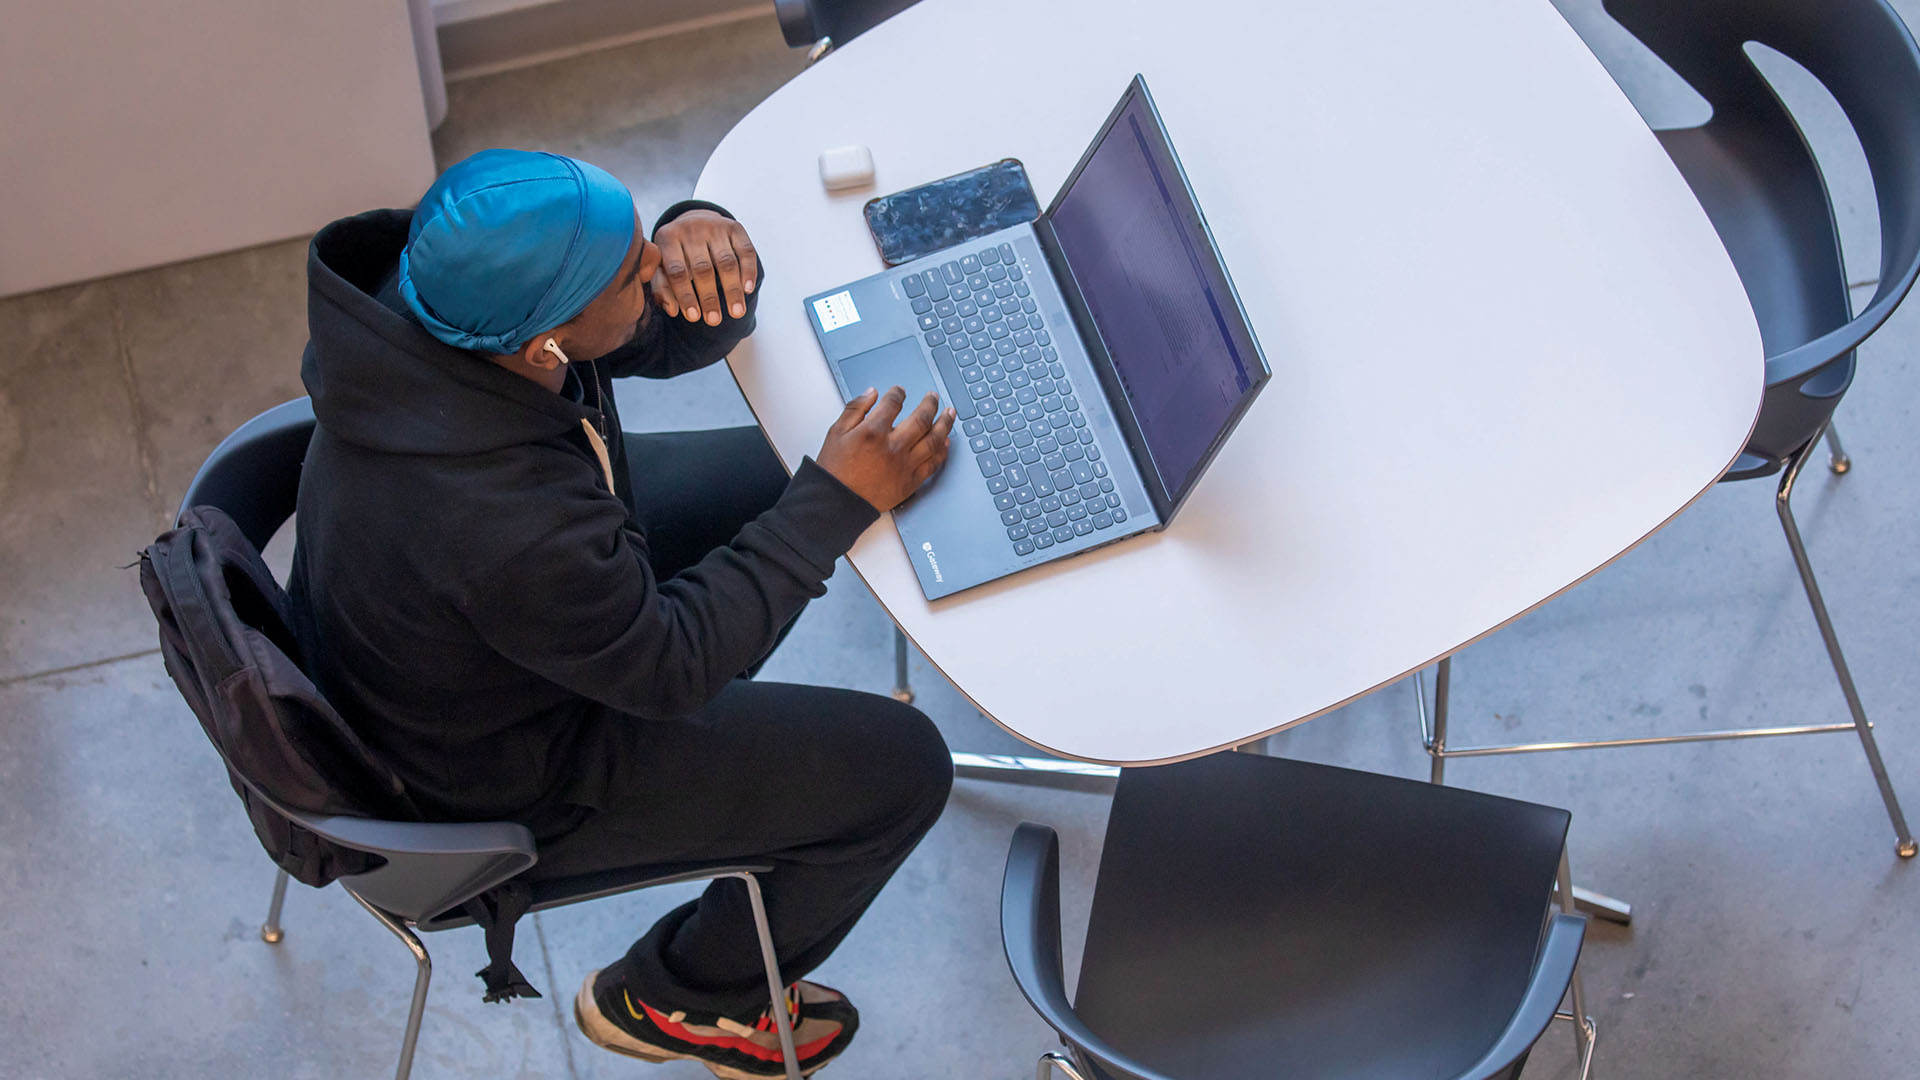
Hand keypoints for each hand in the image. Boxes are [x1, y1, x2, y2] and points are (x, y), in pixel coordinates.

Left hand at [651, 210, 758, 326]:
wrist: (693, 223)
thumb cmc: (676, 254)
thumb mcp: (662, 267)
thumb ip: (663, 288)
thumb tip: (672, 310)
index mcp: (668, 238)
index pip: (677, 271)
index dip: (685, 296)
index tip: (693, 318)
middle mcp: (691, 228)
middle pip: (703, 268)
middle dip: (709, 297)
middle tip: (714, 321)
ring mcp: (714, 226)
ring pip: (726, 262)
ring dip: (732, 289)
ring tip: (736, 312)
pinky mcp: (734, 227)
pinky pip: (745, 251)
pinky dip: (748, 271)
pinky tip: (748, 290)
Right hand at [816, 387, 956, 511]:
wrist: (837, 502)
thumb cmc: (835, 470)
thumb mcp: (836, 432)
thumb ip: (855, 409)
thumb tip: (872, 393)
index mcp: (873, 432)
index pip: (893, 404)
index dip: (898, 393)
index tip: (900, 391)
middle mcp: (893, 447)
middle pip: (921, 419)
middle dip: (930, 404)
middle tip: (933, 397)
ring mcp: (904, 465)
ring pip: (933, 440)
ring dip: (945, 424)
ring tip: (950, 414)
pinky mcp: (910, 482)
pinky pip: (933, 464)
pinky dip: (942, 452)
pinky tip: (946, 442)